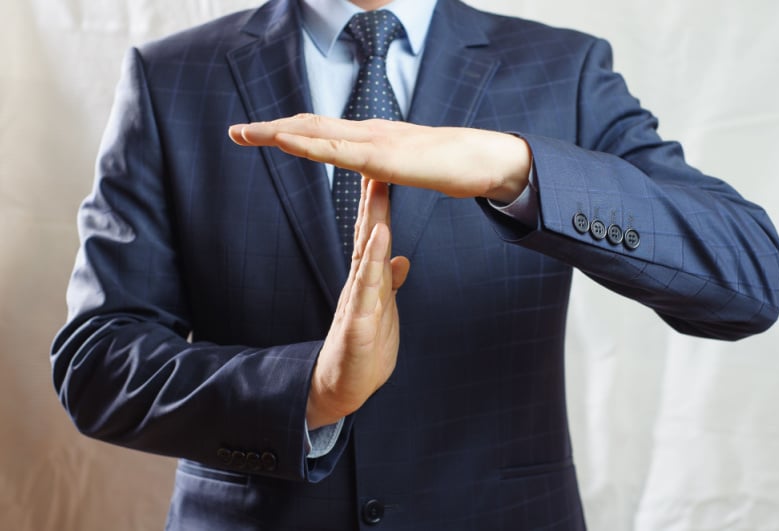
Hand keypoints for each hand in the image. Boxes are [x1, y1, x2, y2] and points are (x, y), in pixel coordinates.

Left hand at [229, 114, 531, 202]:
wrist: (483, 160)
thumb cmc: (451, 166)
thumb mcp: (408, 168)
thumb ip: (387, 168)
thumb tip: (375, 170)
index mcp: (371, 138)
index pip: (323, 132)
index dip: (291, 132)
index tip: (261, 135)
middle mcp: (366, 132)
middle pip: (310, 126)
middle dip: (271, 128)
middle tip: (236, 131)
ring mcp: (373, 141)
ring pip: (315, 132)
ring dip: (277, 131)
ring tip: (244, 132)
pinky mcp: (381, 156)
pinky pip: (336, 149)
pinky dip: (306, 142)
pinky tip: (282, 140)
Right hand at [304, 178, 409, 428]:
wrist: (343, 386)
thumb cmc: (365, 348)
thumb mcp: (384, 311)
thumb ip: (389, 283)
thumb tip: (400, 258)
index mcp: (367, 281)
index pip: (373, 235)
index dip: (379, 203)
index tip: (384, 170)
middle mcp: (359, 284)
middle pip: (366, 234)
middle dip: (373, 198)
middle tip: (377, 159)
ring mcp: (357, 300)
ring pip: (365, 253)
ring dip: (372, 219)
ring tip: (377, 187)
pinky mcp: (357, 322)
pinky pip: (366, 288)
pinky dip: (374, 262)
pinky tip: (381, 239)